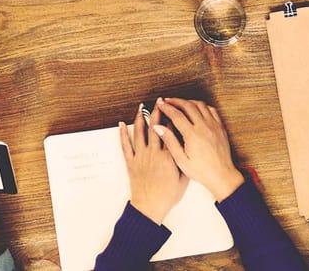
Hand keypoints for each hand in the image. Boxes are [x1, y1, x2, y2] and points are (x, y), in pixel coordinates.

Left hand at [120, 101, 188, 224]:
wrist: (149, 208)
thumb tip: (187, 146)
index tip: (175, 109)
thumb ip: (184, 160)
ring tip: (142, 107)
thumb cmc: (168, 196)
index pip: (171, 132)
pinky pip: (125, 145)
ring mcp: (141, 157)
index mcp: (169, 156)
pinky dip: (123, 134)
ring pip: (140, 133)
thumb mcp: (184, 178)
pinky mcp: (131, 163)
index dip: (173, 119)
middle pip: (155, 127)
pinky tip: (121, 124)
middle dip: (158, 112)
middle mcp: (154, 153)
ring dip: (141, 118)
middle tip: (159, 101)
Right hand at [153, 98, 245, 201]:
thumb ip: (170, 141)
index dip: (166, 108)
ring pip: (200, 105)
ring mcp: (214, 125)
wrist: (221, 175)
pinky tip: (196, 109)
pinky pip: (211, 110)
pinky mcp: (220, 127)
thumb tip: (158, 127)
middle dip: (175, 101)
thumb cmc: (201, 171)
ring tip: (179, 103)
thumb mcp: (181, 160)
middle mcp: (204, 127)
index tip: (159, 104)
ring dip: (188, 102)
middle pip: (188, 106)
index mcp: (193, 135)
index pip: (177, 115)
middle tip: (166, 101)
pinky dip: (202, 106)